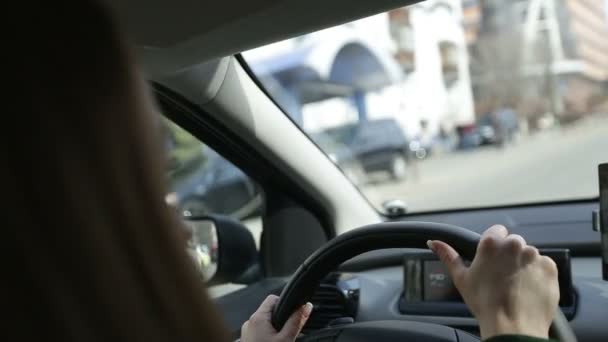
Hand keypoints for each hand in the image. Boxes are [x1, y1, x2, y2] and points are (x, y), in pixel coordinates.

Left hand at [241, 295, 312, 341]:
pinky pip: (260, 333)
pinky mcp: (246, 341)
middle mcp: (249, 323)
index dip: (286, 304)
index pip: (273, 298)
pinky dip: (268, 337)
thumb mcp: (286, 339)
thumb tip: (307, 306)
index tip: (293, 315)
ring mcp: (246, 333)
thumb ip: (296, 321)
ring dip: (275, 330)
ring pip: (265, 324)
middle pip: (269, 312)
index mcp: (258, 318)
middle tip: (288, 334)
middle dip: (281, 320)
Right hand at [427, 225, 558, 339]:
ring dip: (524, 265)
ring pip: (528, 254)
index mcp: (491, 244)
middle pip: (513, 242)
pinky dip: (538, 274)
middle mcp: (514, 244)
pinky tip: (529, 288)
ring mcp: (535, 255)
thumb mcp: (461, 279)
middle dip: (509, 255)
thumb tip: (434, 243)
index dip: (494, 246)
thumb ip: (448, 256)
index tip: (493, 260)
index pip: (496, 231)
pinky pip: (543, 265)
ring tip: (517, 286)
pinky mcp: (550, 267)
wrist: (513, 326)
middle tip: (503, 276)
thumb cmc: (485, 304)